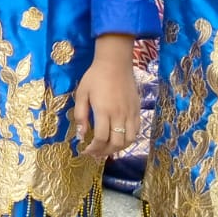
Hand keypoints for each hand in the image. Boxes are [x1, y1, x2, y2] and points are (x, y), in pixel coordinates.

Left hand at [73, 34, 139, 159]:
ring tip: (107, 149)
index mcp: (104, 111)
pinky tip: (119, 139)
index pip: (101, 138)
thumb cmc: (95, 77)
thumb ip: (80, 115)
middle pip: (116, 143)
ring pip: (129, 140)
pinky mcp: (137, 110)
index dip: (93, 149)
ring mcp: (131, 113)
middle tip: (95, 153)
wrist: (115, 63)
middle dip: (105, 152)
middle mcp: (119, 115)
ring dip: (118, 149)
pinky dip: (129, 139)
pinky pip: (137, 131)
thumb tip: (81, 135)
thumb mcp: (81, 94)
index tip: (85, 151)